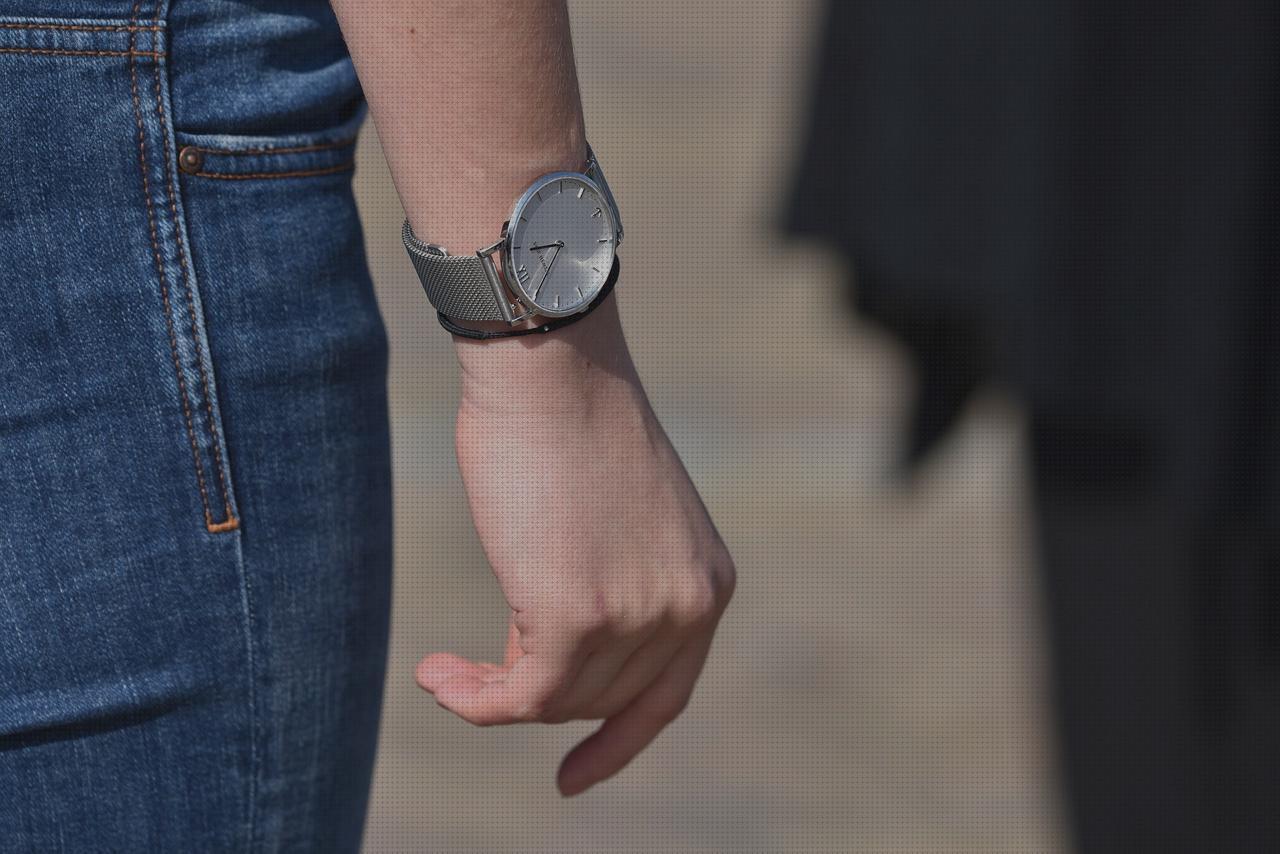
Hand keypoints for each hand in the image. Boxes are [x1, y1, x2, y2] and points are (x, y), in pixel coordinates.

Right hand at [415, 295, 734, 795]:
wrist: (549, 363)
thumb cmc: (568, 424)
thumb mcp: (617, 521)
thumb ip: (611, 588)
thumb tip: (557, 652)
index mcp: (706, 581)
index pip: (667, 693)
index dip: (618, 740)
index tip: (574, 774)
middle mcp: (687, 605)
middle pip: (599, 696)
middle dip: (539, 688)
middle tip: (486, 655)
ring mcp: (637, 613)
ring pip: (555, 699)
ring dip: (493, 692)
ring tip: (448, 663)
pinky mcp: (577, 615)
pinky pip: (518, 699)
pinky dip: (472, 700)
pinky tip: (435, 675)